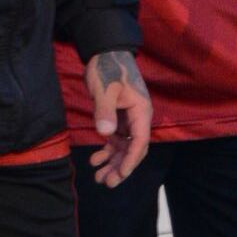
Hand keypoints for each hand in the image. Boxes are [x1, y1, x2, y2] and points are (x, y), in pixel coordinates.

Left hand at [84, 49, 151, 186]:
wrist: (105, 54)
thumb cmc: (107, 69)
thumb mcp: (105, 89)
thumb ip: (105, 111)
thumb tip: (106, 134)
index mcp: (141, 111)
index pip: (140, 141)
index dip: (131, 160)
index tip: (120, 175)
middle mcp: (138, 118)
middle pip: (134, 148)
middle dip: (121, 166)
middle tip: (106, 182)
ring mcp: (128, 119)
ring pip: (124, 147)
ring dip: (113, 162)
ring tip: (98, 177)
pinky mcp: (118, 118)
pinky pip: (116, 140)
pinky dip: (107, 151)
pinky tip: (95, 159)